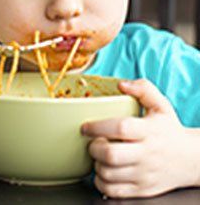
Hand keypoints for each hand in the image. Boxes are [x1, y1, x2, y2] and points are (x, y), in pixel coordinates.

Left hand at [81, 79, 198, 198]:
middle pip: (111, 154)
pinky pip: (113, 191)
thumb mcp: (161, 105)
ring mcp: (144, 174)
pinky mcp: (142, 190)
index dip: (98, 127)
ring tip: (99, 155)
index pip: (120, 128)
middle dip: (93, 147)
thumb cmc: (169, 130)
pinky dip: (101, 182)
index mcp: (149, 131)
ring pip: (109, 174)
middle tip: (92, 141)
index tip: (85, 126)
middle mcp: (147, 154)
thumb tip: (121, 85)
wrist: (190, 159)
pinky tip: (103, 171)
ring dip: (96, 164)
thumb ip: (143, 89)